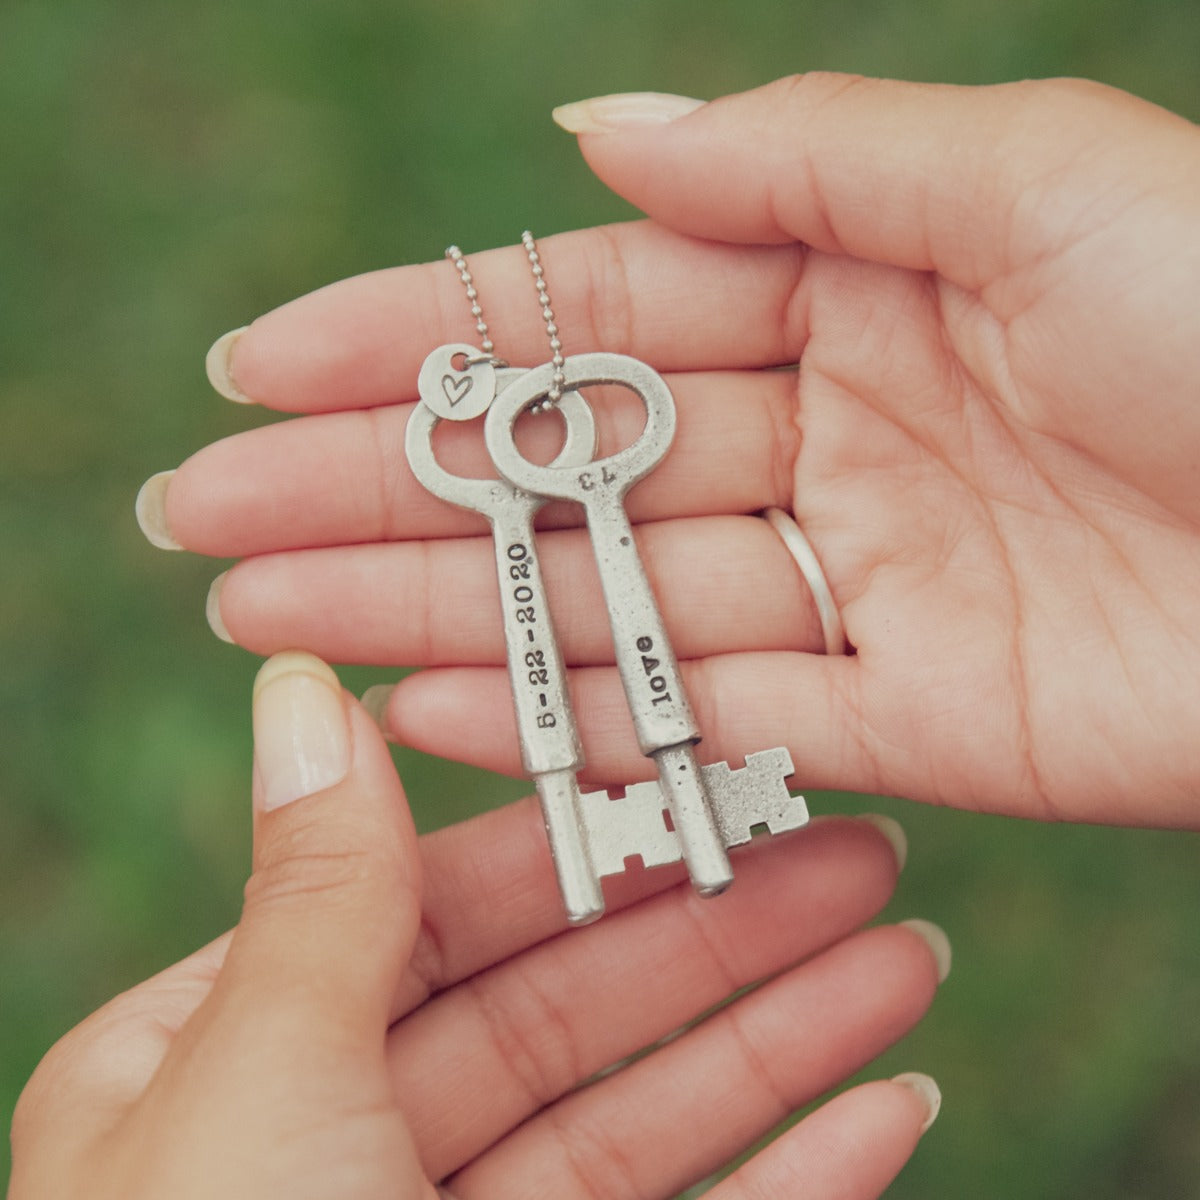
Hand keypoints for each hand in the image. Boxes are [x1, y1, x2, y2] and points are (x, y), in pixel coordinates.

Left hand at [9, 652, 942, 1199]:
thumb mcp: (253, 1083)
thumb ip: (316, 885)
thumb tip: (302, 684)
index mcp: (226, 1059)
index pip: (440, 904)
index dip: (584, 835)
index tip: (707, 773)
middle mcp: (335, 1140)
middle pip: (568, 1003)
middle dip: (720, 931)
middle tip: (861, 856)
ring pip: (644, 1117)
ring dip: (782, 1039)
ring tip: (907, 958)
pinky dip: (792, 1178)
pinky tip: (891, 1111)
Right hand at [142, 74, 1199, 827]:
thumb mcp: (1030, 178)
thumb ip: (812, 159)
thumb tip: (602, 137)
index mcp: (847, 289)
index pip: (584, 315)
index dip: (419, 338)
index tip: (261, 364)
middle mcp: (826, 436)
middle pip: (559, 470)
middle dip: (372, 490)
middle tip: (204, 511)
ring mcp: (851, 588)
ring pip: (601, 605)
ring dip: (428, 613)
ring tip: (265, 615)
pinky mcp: (901, 722)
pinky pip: (705, 723)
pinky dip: (571, 721)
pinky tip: (430, 709)